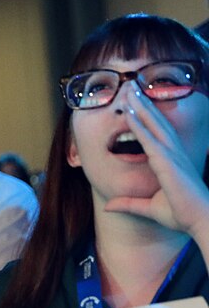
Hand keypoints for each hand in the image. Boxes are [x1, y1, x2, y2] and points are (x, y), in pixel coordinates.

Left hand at [105, 86, 208, 243]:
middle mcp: (173, 153)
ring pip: (154, 125)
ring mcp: (172, 156)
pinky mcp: (168, 163)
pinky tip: (131, 114)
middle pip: (157, 122)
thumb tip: (109, 207)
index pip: (156, 132)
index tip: (135, 102)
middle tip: (132, 85)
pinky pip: (150, 141)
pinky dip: (140, 126)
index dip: (146, 116)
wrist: (200, 222)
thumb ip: (128, 205)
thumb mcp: (148, 209)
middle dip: (144, 103)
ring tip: (129, 90)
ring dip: (141, 107)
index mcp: (171, 160)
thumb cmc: (181, 215)